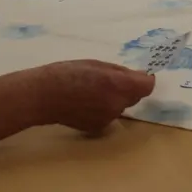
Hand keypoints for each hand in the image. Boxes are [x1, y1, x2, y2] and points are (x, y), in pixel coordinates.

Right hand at [37, 60, 155, 132]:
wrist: (43, 96)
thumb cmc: (68, 73)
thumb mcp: (97, 64)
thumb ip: (120, 72)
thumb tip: (139, 76)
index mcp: (119, 84)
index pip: (147, 86)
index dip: (144, 80)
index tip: (136, 75)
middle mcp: (117, 104)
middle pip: (134, 97)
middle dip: (127, 89)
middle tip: (108, 81)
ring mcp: (108, 118)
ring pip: (121, 107)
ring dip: (114, 99)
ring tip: (92, 91)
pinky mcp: (98, 128)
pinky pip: (109, 116)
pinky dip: (103, 109)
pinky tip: (85, 104)